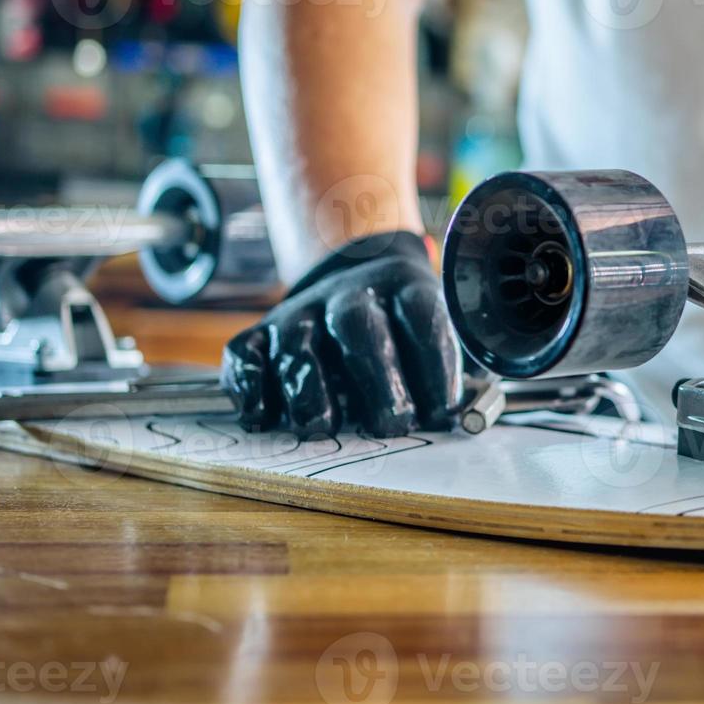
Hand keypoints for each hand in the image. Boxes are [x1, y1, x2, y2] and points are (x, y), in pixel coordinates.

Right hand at [222, 230, 463, 437]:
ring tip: (320, 426)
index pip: (422, 318)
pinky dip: (248, 385)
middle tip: (391, 425)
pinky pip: (245, 354)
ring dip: (308, 387)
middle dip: (377, 379)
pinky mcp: (260, 333)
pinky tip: (259, 417)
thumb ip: (441, 375)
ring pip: (298, 342)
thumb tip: (457, 424)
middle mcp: (349, 294)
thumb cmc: (402, 331)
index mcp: (403, 288)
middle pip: (359, 328)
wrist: (353, 277)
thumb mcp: (432, 337)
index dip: (436, 366)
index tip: (442, 413)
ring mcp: (300, 311)